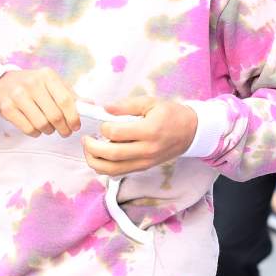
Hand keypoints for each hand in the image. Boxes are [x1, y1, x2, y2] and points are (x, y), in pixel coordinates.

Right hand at [0, 68, 79, 136]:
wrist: (2, 82)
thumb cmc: (33, 85)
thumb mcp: (52, 84)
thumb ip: (71, 95)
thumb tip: (91, 106)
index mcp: (47, 76)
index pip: (66, 100)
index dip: (74, 117)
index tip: (76, 126)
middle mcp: (32, 83)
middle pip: (55, 115)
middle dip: (63, 128)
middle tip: (65, 131)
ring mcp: (17, 95)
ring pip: (42, 124)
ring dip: (49, 131)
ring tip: (49, 128)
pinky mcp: (6, 108)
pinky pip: (28, 129)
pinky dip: (36, 133)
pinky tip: (36, 128)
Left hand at [82, 97, 197, 175]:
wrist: (190, 132)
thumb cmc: (171, 115)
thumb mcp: (151, 102)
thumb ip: (126, 105)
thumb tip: (104, 109)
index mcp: (149, 131)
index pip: (116, 133)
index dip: (103, 127)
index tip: (102, 121)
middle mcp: (146, 150)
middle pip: (111, 155)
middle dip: (92, 147)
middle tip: (85, 139)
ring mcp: (144, 162)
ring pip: (112, 169)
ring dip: (95, 161)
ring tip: (89, 150)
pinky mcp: (143, 168)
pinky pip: (119, 173)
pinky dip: (105, 167)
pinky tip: (100, 157)